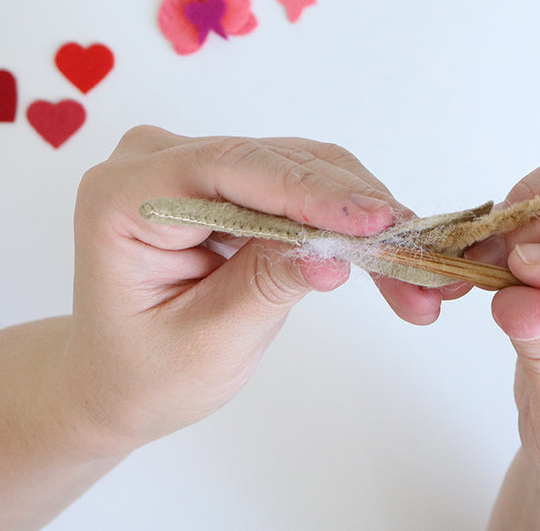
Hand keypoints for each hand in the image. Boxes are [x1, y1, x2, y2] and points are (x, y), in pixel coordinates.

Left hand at [62, 126, 461, 452]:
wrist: (120, 378)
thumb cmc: (143, 371)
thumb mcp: (204, 342)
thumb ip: (264, 287)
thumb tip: (335, 255)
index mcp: (123, 195)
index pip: (229, 169)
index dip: (309, 192)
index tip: (376, 221)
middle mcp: (160, 160)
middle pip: (278, 164)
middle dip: (353, 214)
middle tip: (419, 262)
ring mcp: (199, 164)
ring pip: (304, 170)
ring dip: (363, 219)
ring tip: (415, 274)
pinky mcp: (235, 181)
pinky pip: (304, 187)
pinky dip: (347, 223)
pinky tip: (387, 255)